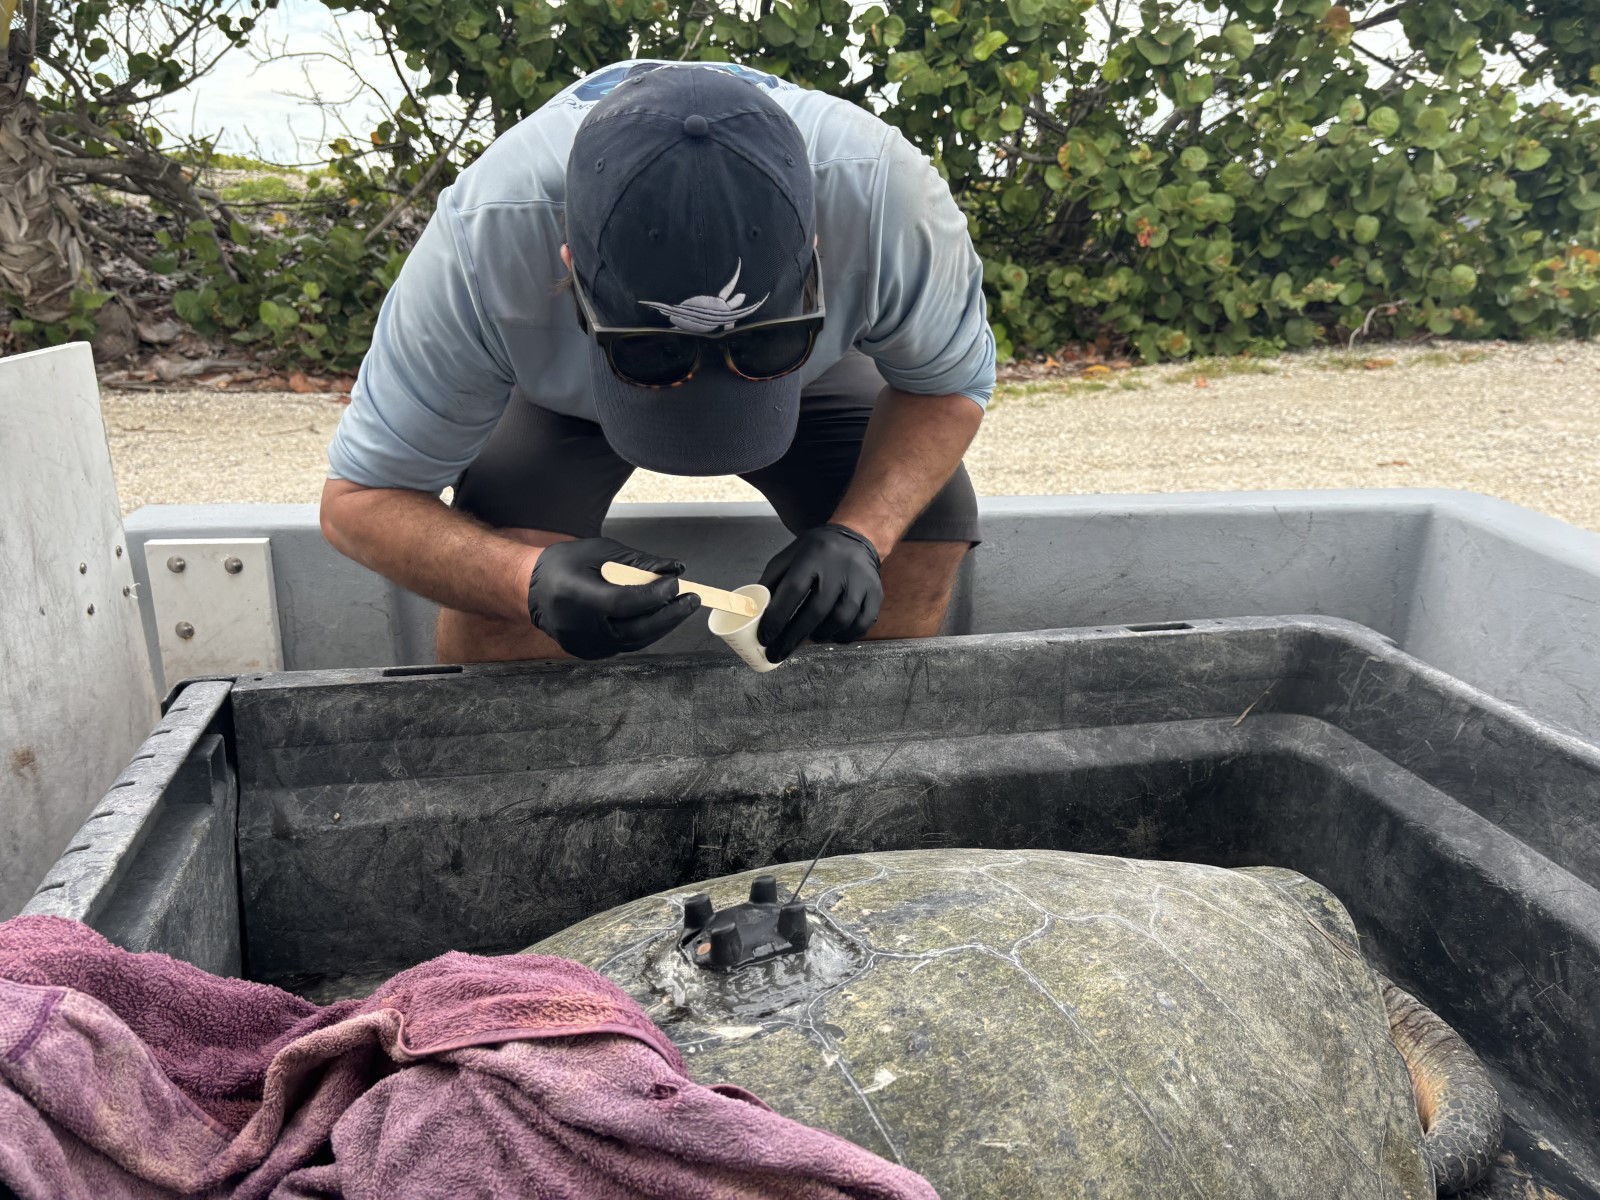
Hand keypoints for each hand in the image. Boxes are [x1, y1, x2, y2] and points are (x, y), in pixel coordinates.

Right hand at [528, 538, 700, 658]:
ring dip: (662, 625)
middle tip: (691, 599)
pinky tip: (660, 617)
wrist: (532, 589)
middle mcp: (577, 626)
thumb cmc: (565, 565)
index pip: (623, 603)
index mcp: (575, 596)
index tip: (675, 583)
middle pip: (634, 629)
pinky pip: (625, 645)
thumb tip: (674, 569)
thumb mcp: (601, 552)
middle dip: (669, 615)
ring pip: (634, 641)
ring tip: (680, 607)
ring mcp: (582, 644)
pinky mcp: (588, 652)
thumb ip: (639, 563)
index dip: (654, 596)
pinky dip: (645, 631)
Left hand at [757, 524, 882, 663]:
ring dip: (820, 636)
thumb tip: (753, 613)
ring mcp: (860, 581)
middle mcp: (838, 569)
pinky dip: (844, 636)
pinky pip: (861, 624)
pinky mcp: (875, 593)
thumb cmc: (816, 552)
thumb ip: (771, 582)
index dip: (777, 617)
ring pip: (840, 620)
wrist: (856, 537)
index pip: (792, 590)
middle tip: (777, 654)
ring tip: (809, 637)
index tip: (764, 638)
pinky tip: (832, 635)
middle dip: (793, 637)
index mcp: (812, 557)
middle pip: (816, 611)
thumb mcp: (789, 557)